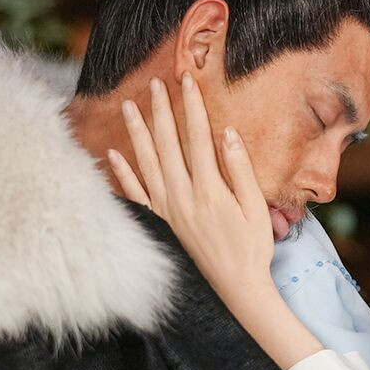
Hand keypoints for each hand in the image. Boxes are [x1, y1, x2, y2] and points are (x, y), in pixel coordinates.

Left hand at [108, 73, 273, 300]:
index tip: (188, 81)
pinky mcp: (160, 225)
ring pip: (147, 164)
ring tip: (130, 106)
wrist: (236, 289)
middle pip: (168, 145)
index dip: (192, 107)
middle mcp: (182, 197)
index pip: (197, 138)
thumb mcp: (257, 208)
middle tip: (156, 83)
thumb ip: (241, 170)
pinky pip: (135, 196)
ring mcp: (167, 211)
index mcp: (209, 190)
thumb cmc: (252, 249)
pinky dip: (122, 175)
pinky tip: (113, 155)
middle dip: (162, 111)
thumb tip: (227, 133)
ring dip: (138, 134)